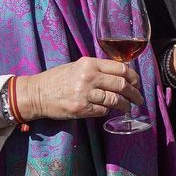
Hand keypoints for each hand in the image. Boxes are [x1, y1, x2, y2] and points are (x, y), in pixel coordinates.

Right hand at [15, 58, 143, 120]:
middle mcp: (89, 77)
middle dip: (134, 94)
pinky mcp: (81, 108)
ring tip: (127, 107)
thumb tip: (121, 75)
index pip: (120, 69)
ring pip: (115, 100)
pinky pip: (103, 111)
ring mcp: (85, 94)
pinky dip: (107, 111)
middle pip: (121, 85)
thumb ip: (97, 69)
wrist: (36, 93)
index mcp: (89, 63)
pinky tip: (107, 110)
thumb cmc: (57, 79)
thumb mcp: (77, 66)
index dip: (133, 77)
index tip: (137, 83)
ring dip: (124, 105)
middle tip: (139, 99)